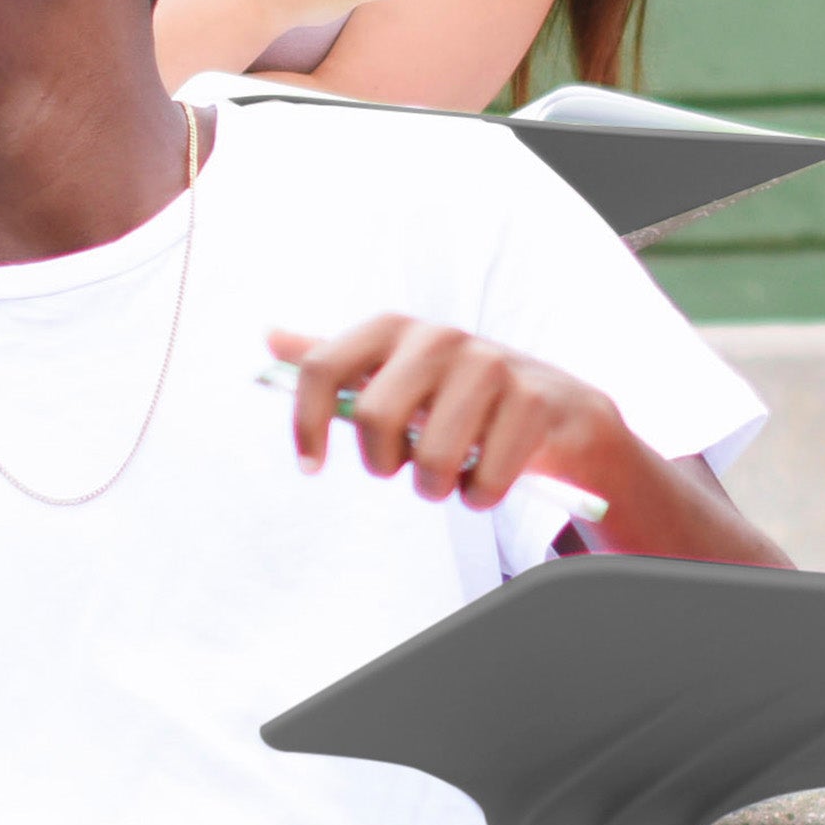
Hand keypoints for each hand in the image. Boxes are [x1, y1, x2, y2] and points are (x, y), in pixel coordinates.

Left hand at [268, 312, 619, 512]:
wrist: (555, 408)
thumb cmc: (457, 398)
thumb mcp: (394, 374)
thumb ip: (335, 362)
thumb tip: (268, 337)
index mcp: (393, 328)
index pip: (322, 367)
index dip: (305, 423)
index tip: (309, 467)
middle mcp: (439, 337)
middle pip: (374, 417)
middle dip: (383, 461)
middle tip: (403, 466)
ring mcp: (491, 364)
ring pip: (431, 459)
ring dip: (435, 486)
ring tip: (450, 474)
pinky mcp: (532, 401)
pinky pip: (483, 480)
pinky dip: (480, 496)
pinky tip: (489, 478)